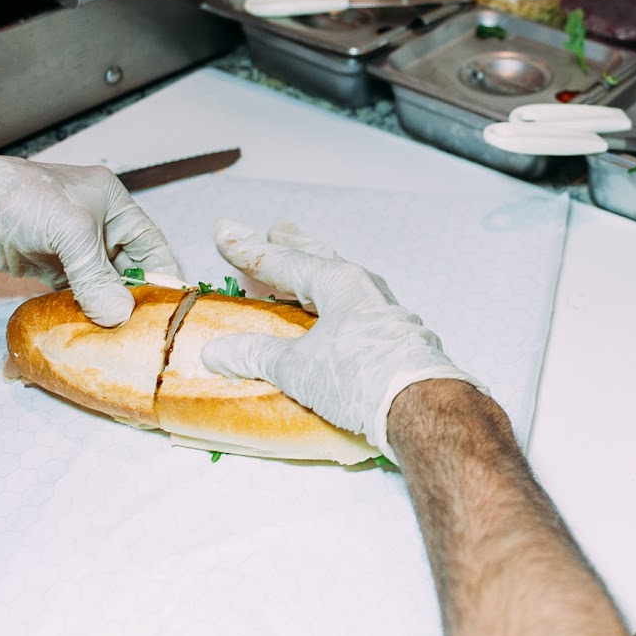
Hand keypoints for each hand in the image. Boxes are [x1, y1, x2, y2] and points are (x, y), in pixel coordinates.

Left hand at [0, 151, 180, 325]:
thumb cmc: (19, 199)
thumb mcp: (68, 230)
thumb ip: (96, 275)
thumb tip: (118, 315)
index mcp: (111, 203)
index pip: (150, 243)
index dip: (161, 274)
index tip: (170, 308)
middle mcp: (96, 225)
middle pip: (126, 268)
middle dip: (132, 298)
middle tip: (141, 330)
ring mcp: (71, 248)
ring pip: (100, 285)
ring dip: (106, 308)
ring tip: (117, 337)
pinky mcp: (48, 267)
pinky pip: (74, 294)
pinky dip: (81, 311)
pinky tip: (88, 330)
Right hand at [199, 219, 481, 458]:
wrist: (420, 406)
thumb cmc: (357, 377)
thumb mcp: (296, 367)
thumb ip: (256, 355)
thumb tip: (215, 352)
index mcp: (339, 282)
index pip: (283, 262)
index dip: (249, 250)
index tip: (223, 234)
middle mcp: (364, 289)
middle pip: (320, 260)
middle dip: (294, 246)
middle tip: (276, 229)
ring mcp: (384, 314)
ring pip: (342, 284)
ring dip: (316, 276)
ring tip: (300, 273)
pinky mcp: (395, 340)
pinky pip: (355, 311)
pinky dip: (333, 307)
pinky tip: (332, 320)